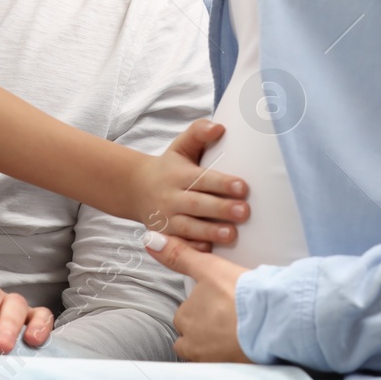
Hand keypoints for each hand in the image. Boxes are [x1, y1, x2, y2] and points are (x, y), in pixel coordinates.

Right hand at [133, 120, 248, 249]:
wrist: (136, 188)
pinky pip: (179, 246)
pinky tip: (210, 252)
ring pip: (189, 228)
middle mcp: (171, 197)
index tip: (243, 186)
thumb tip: (220, 127)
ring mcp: (167, 219)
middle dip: (220, 209)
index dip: (222, 183)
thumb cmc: (170, 167)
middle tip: (244, 212)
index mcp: (178, 174)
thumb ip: (199, 132)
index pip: (202, 178)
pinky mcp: (165, 236)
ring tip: (232, 234)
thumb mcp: (180, 146)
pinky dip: (193, 249)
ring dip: (210, 232)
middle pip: (197, 204)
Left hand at [144, 232, 253, 362]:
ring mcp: (211, 361)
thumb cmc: (240, 294)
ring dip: (215, 345)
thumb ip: (179, 255)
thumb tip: (149, 240)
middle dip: (206, 329)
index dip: (203, 308)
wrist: (274, 321)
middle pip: (194, 336)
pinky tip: (242, 349)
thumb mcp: (208, 268)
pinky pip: (223, 366)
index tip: (220, 305)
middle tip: (229, 318)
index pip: (186, 315)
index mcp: (186, 318)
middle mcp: (193, 344)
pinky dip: (229, 357)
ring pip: (206, 353)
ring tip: (235, 333)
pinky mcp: (230, 372)